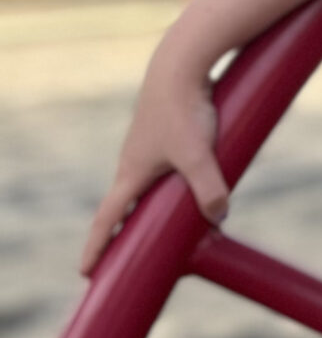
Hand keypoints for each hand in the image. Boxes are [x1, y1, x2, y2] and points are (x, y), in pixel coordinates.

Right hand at [79, 48, 231, 273]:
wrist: (182, 66)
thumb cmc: (183, 110)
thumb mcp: (198, 155)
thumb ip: (209, 188)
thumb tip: (218, 217)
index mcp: (131, 174)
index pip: (107, 220)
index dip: (97, 247)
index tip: (86, 272)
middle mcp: (133, 163)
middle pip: (125, 208)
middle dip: (124, 235)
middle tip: (125, 260)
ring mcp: (148, 148)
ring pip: (148, 188)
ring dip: (152, 210)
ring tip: (168, 230)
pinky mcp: (166, 134)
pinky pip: (166, 169)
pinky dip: (172, 186)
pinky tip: (193, 188)